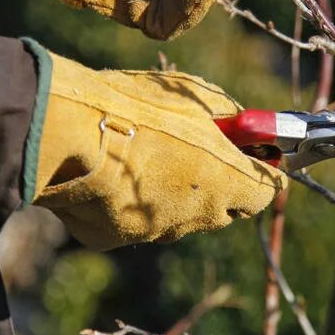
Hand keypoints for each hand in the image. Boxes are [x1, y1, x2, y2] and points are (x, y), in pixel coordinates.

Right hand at [25, 47, 285, 249]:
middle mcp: (199, 216)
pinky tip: (112, 176)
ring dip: (175, 194)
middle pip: (225, 207)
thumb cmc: (138, 107)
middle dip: (220, 183)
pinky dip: (133, 203)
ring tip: (147, 158)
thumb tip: (240, 124)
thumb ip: (228, 115)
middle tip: (200, 153)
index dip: (263, 173)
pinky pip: (136, 221)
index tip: (257, 159)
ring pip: (179, 216)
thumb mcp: (195, 96)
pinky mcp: (117, 239)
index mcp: (226, 182)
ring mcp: (158, 232)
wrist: (68, 134)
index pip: (266, 192)